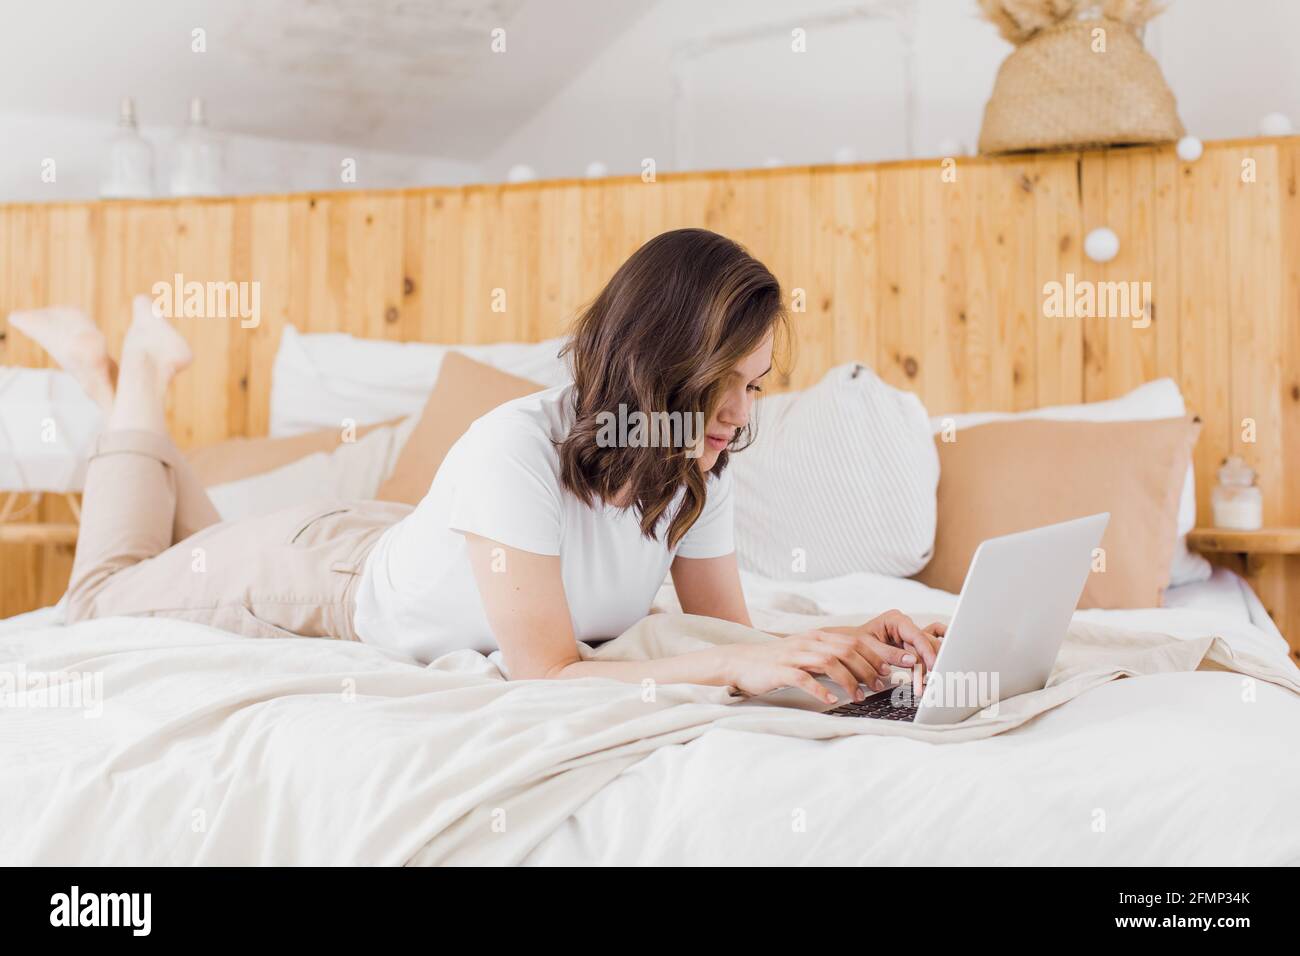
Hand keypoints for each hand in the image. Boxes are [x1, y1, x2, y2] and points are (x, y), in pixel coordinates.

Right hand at [710, 630, 898, 705]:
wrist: (743, 661)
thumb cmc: (780, 663)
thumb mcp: (809, 656)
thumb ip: (834, 660)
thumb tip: (867, 673)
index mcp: (820, 637)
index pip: (857, 640)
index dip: (881, 652)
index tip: (901, 664)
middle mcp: (810, 641)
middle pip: (848, 649)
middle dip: (870, 666)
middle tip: (883, 685)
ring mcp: (795, 654)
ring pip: (830, 661)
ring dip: (849, 679)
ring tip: (861, 696)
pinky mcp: (781, 669)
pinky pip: (804, 678)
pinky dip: (820, 688)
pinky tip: (831, 699)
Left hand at [850, 611, 946, 695]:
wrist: (847, 647)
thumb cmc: (854, 643)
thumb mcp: (869, 647)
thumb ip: (890, 654)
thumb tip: (912, 660)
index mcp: (896, 620)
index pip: (917, 635)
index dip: (927, 651)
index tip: (933, 666)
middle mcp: (905, 625)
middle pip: (925, 644)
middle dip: (929, 663)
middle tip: (930, 681)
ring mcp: (909, 635)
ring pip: (926, 651)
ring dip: (927, 668)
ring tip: (924, 686)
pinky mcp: (910, 645)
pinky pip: (924, 652)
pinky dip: (927, 664)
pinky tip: (934, 672)